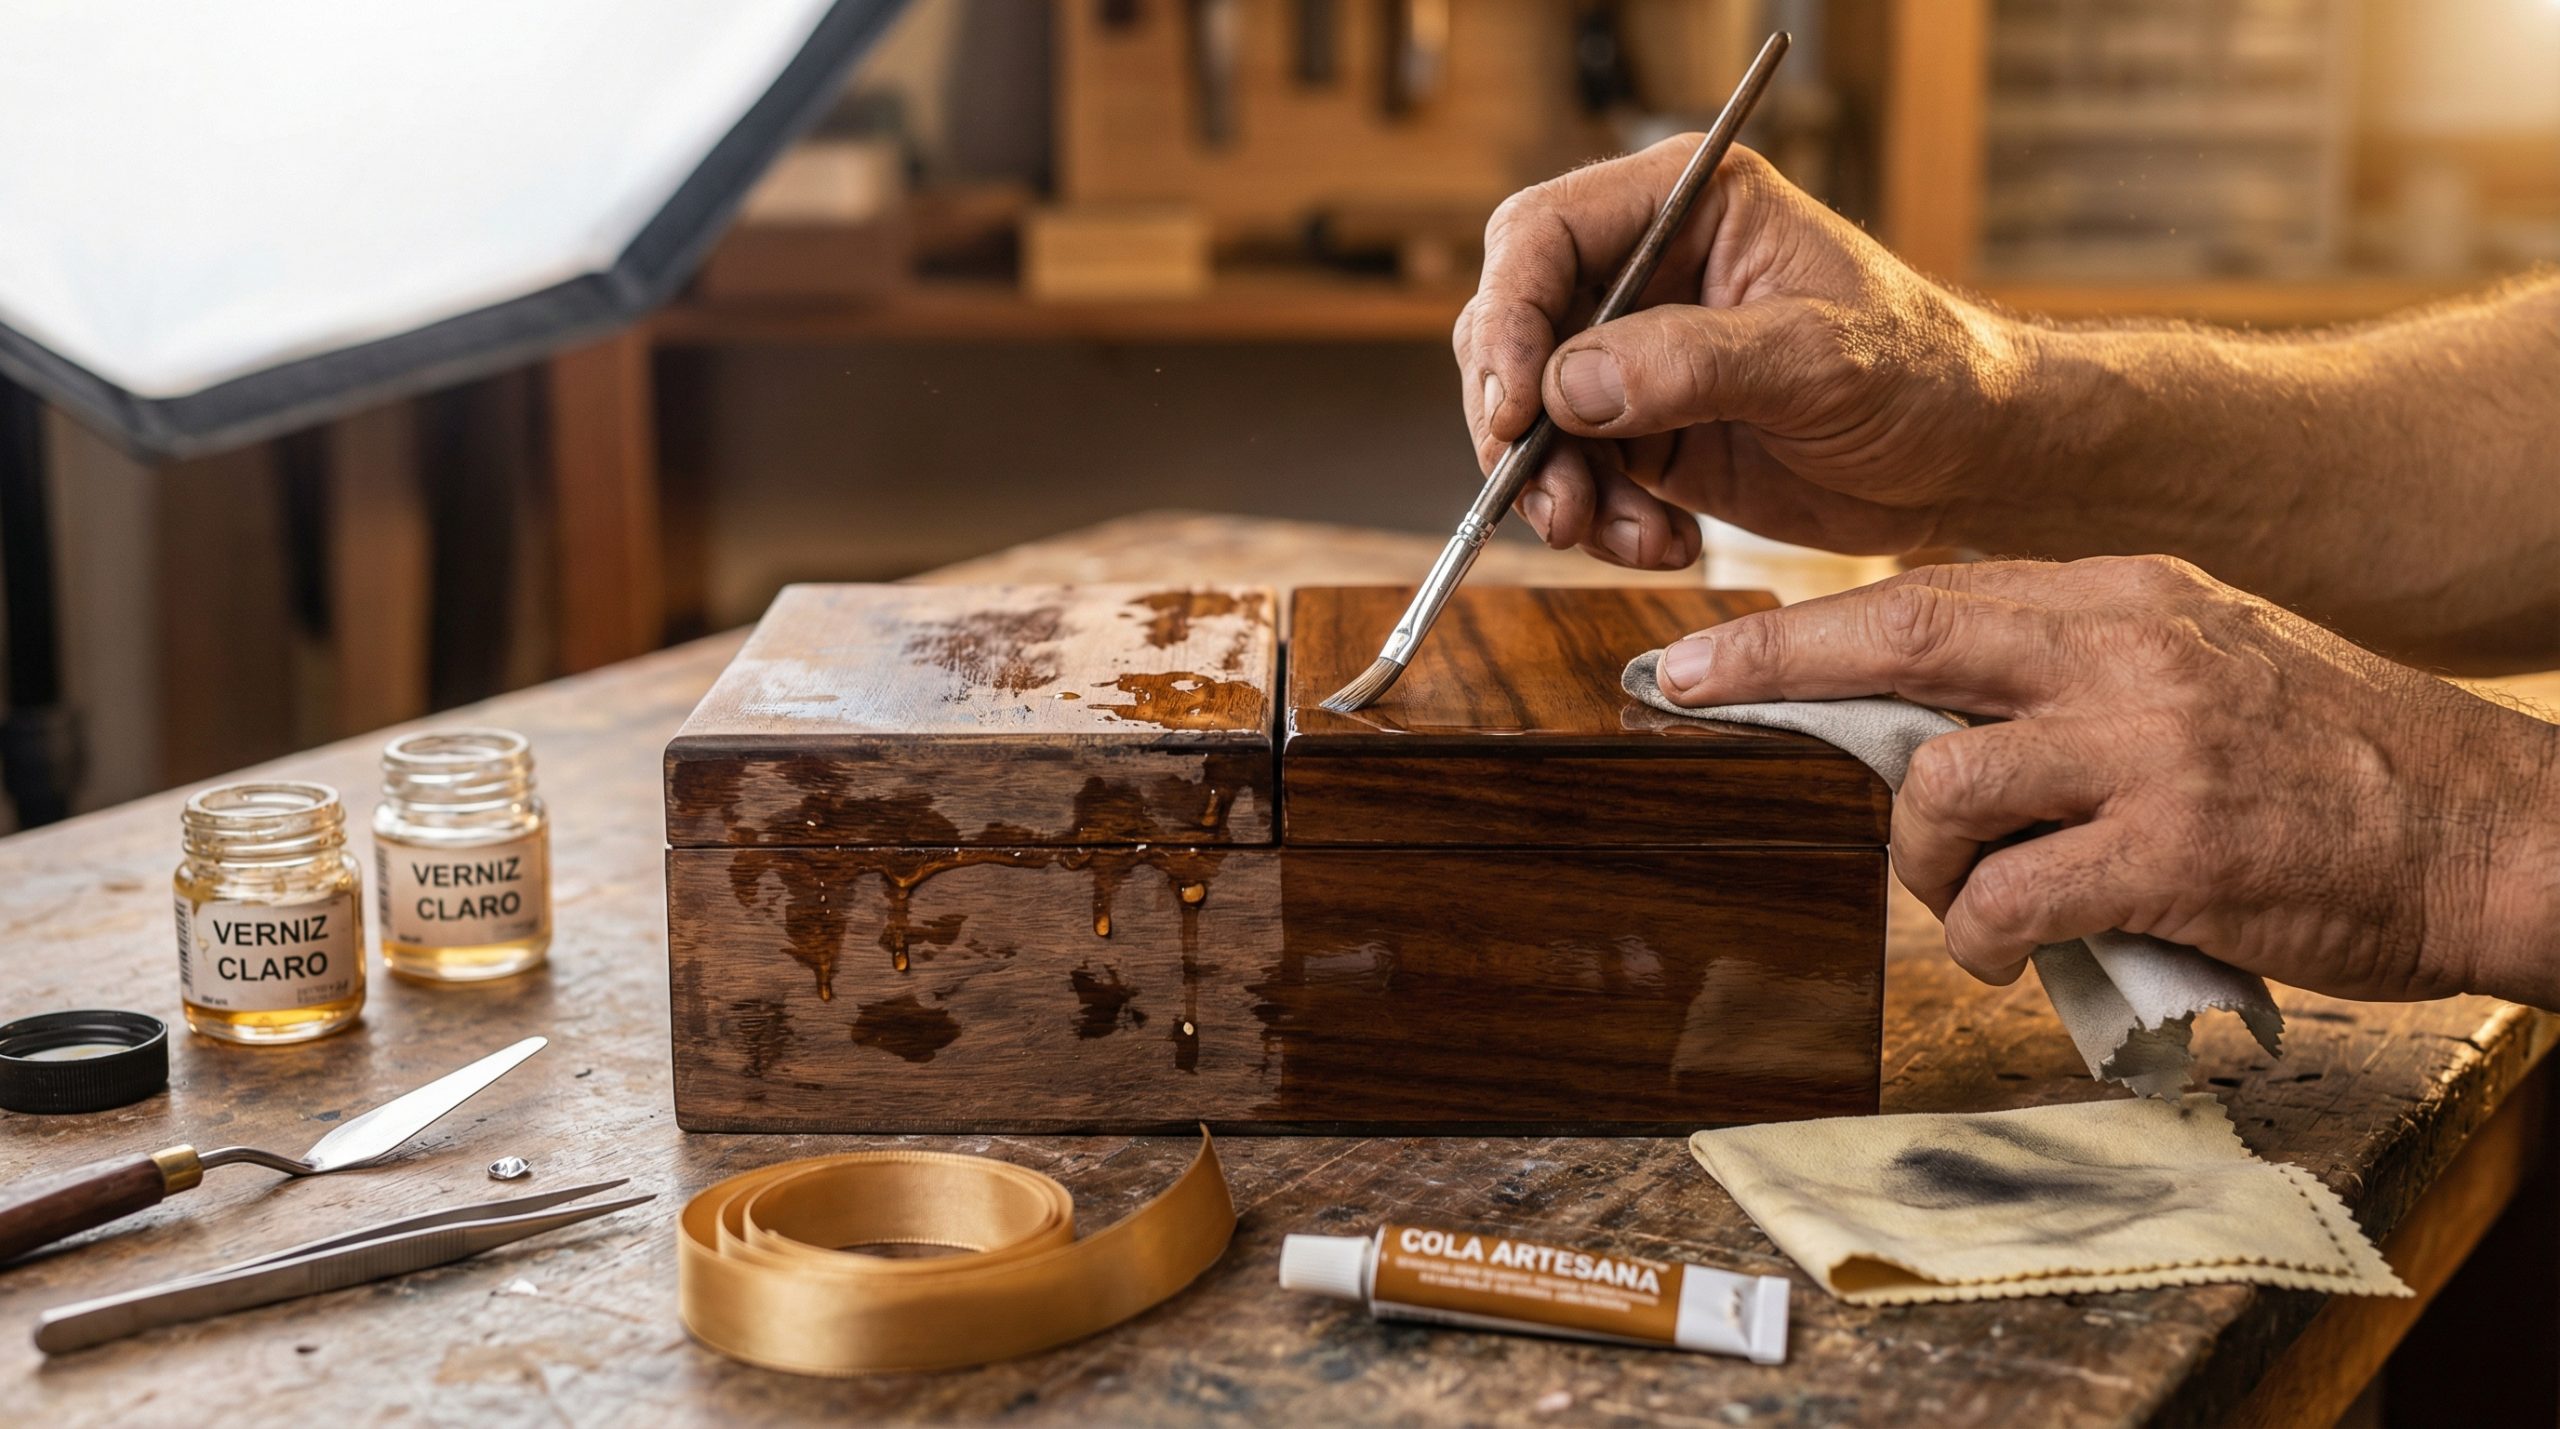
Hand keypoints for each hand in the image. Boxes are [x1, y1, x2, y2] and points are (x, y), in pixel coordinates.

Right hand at [1456, 138, 2046, 567]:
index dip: (1507, 316)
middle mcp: (1645, 272)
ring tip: (1620, 535)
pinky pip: (1576, 478)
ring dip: (1557, 489)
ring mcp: (1638, 358)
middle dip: (1516, 424)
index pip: (1544, 236)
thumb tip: (1565, 386)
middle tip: (1550, 499)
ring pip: (1532, 418)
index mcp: (1686, 205)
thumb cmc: (1925, 374)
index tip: (1512, 404)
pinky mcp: (1645, 433)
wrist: (1969, 459)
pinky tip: (1664, 544)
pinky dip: (1601, 523)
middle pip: (1515, 330)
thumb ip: (1692, 362)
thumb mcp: (1819, 359)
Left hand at [1650, 556, 2559, 1005]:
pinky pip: (2003, 903)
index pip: (1928, 593)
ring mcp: (2149, 750)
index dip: (1803, 627)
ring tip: (1966, 898)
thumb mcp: (2201, 658)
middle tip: (1687, 694)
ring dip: (1920, 864)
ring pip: (1939, 792)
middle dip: (1774, 666)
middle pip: (1901, 638)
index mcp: (2125, 597)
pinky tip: (2009, 951)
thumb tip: (1927, 708)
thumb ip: (2072, 667)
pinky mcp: (2170, 855)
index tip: (1710, 651)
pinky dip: (1978, 940)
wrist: (2490, 830)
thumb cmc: (2332, 758)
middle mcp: (2126, 653)